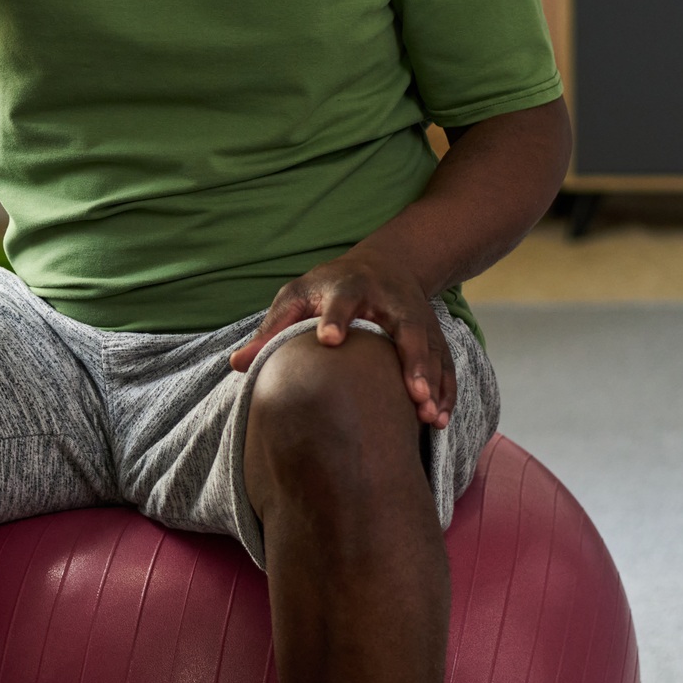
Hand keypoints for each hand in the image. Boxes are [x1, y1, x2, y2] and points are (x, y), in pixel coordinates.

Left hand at [228, 253, 454, 428]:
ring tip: (431, 417)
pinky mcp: (432, 333)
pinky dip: (446, 388)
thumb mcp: (297, 296)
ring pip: (431, 348)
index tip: (328, 340)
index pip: (341, 301)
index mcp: (348, 287)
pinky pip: (445, 362)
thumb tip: (236, 364)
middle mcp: (388, 301)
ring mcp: (416, 317)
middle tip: (412, 392)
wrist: (385, 264)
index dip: (334, 318)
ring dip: (434, 381)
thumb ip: (271, 330)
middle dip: (411, 359)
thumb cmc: (329, 286)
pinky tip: (440, 418)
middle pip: (404, 328)